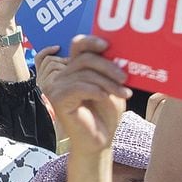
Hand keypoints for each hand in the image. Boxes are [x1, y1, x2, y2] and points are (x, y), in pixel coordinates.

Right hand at [39, 35, 129, 155]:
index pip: (78, 45)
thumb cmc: (105, 114)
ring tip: (123, 94)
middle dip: (108, 66)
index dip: (91, 41)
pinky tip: (107, 98)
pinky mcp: (56, 98)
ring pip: (84, 74)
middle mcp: (62, 75)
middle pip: (84, 59)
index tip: (107, 45)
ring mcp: (56, 86)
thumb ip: (108, 70)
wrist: (98, 141)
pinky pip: (79, 87)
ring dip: (108, 83)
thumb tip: (114, 53)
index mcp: (75, 69)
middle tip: (125, 79)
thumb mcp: (111, 87)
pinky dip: (97, 91)